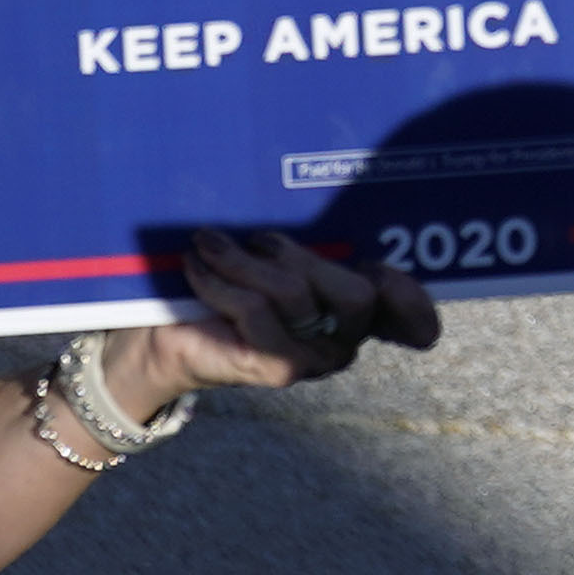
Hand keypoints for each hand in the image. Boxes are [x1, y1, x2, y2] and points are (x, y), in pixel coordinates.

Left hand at [106, 229, 439, 417]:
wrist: (160, 341)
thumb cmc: (222, 288)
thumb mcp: (267, 259)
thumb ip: (303, 243)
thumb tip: (319, 206)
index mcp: (352, 313)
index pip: (406, 313)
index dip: (412, 297)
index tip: (383, 267)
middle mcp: (343, 342)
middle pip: (356, 295)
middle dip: (304, 258)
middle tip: (261, 240)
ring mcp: (313, 361)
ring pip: (297, 296)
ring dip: (245, 262)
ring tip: (210, 243)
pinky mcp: (275, 369)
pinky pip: (257, 314)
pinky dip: (222, 281)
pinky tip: (197, 266)